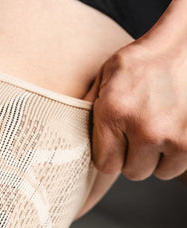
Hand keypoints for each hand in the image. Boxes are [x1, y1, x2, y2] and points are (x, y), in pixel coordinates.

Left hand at [82, 39, 186, 180]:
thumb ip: (88, 111)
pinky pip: (179, 165)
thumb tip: (65, 142)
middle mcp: (145, 129)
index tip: (118, 142)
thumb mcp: (105, 78)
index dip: (112, 155)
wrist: (185, 42)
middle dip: (136, 156)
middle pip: (134, 171)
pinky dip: (178, 153)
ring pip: (160, 171)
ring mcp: (173, 136)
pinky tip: (174, 130)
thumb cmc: (143, 61)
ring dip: (159, 156)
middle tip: (142, 131)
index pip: (106, 165)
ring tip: (159, 129)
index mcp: (115, 113)